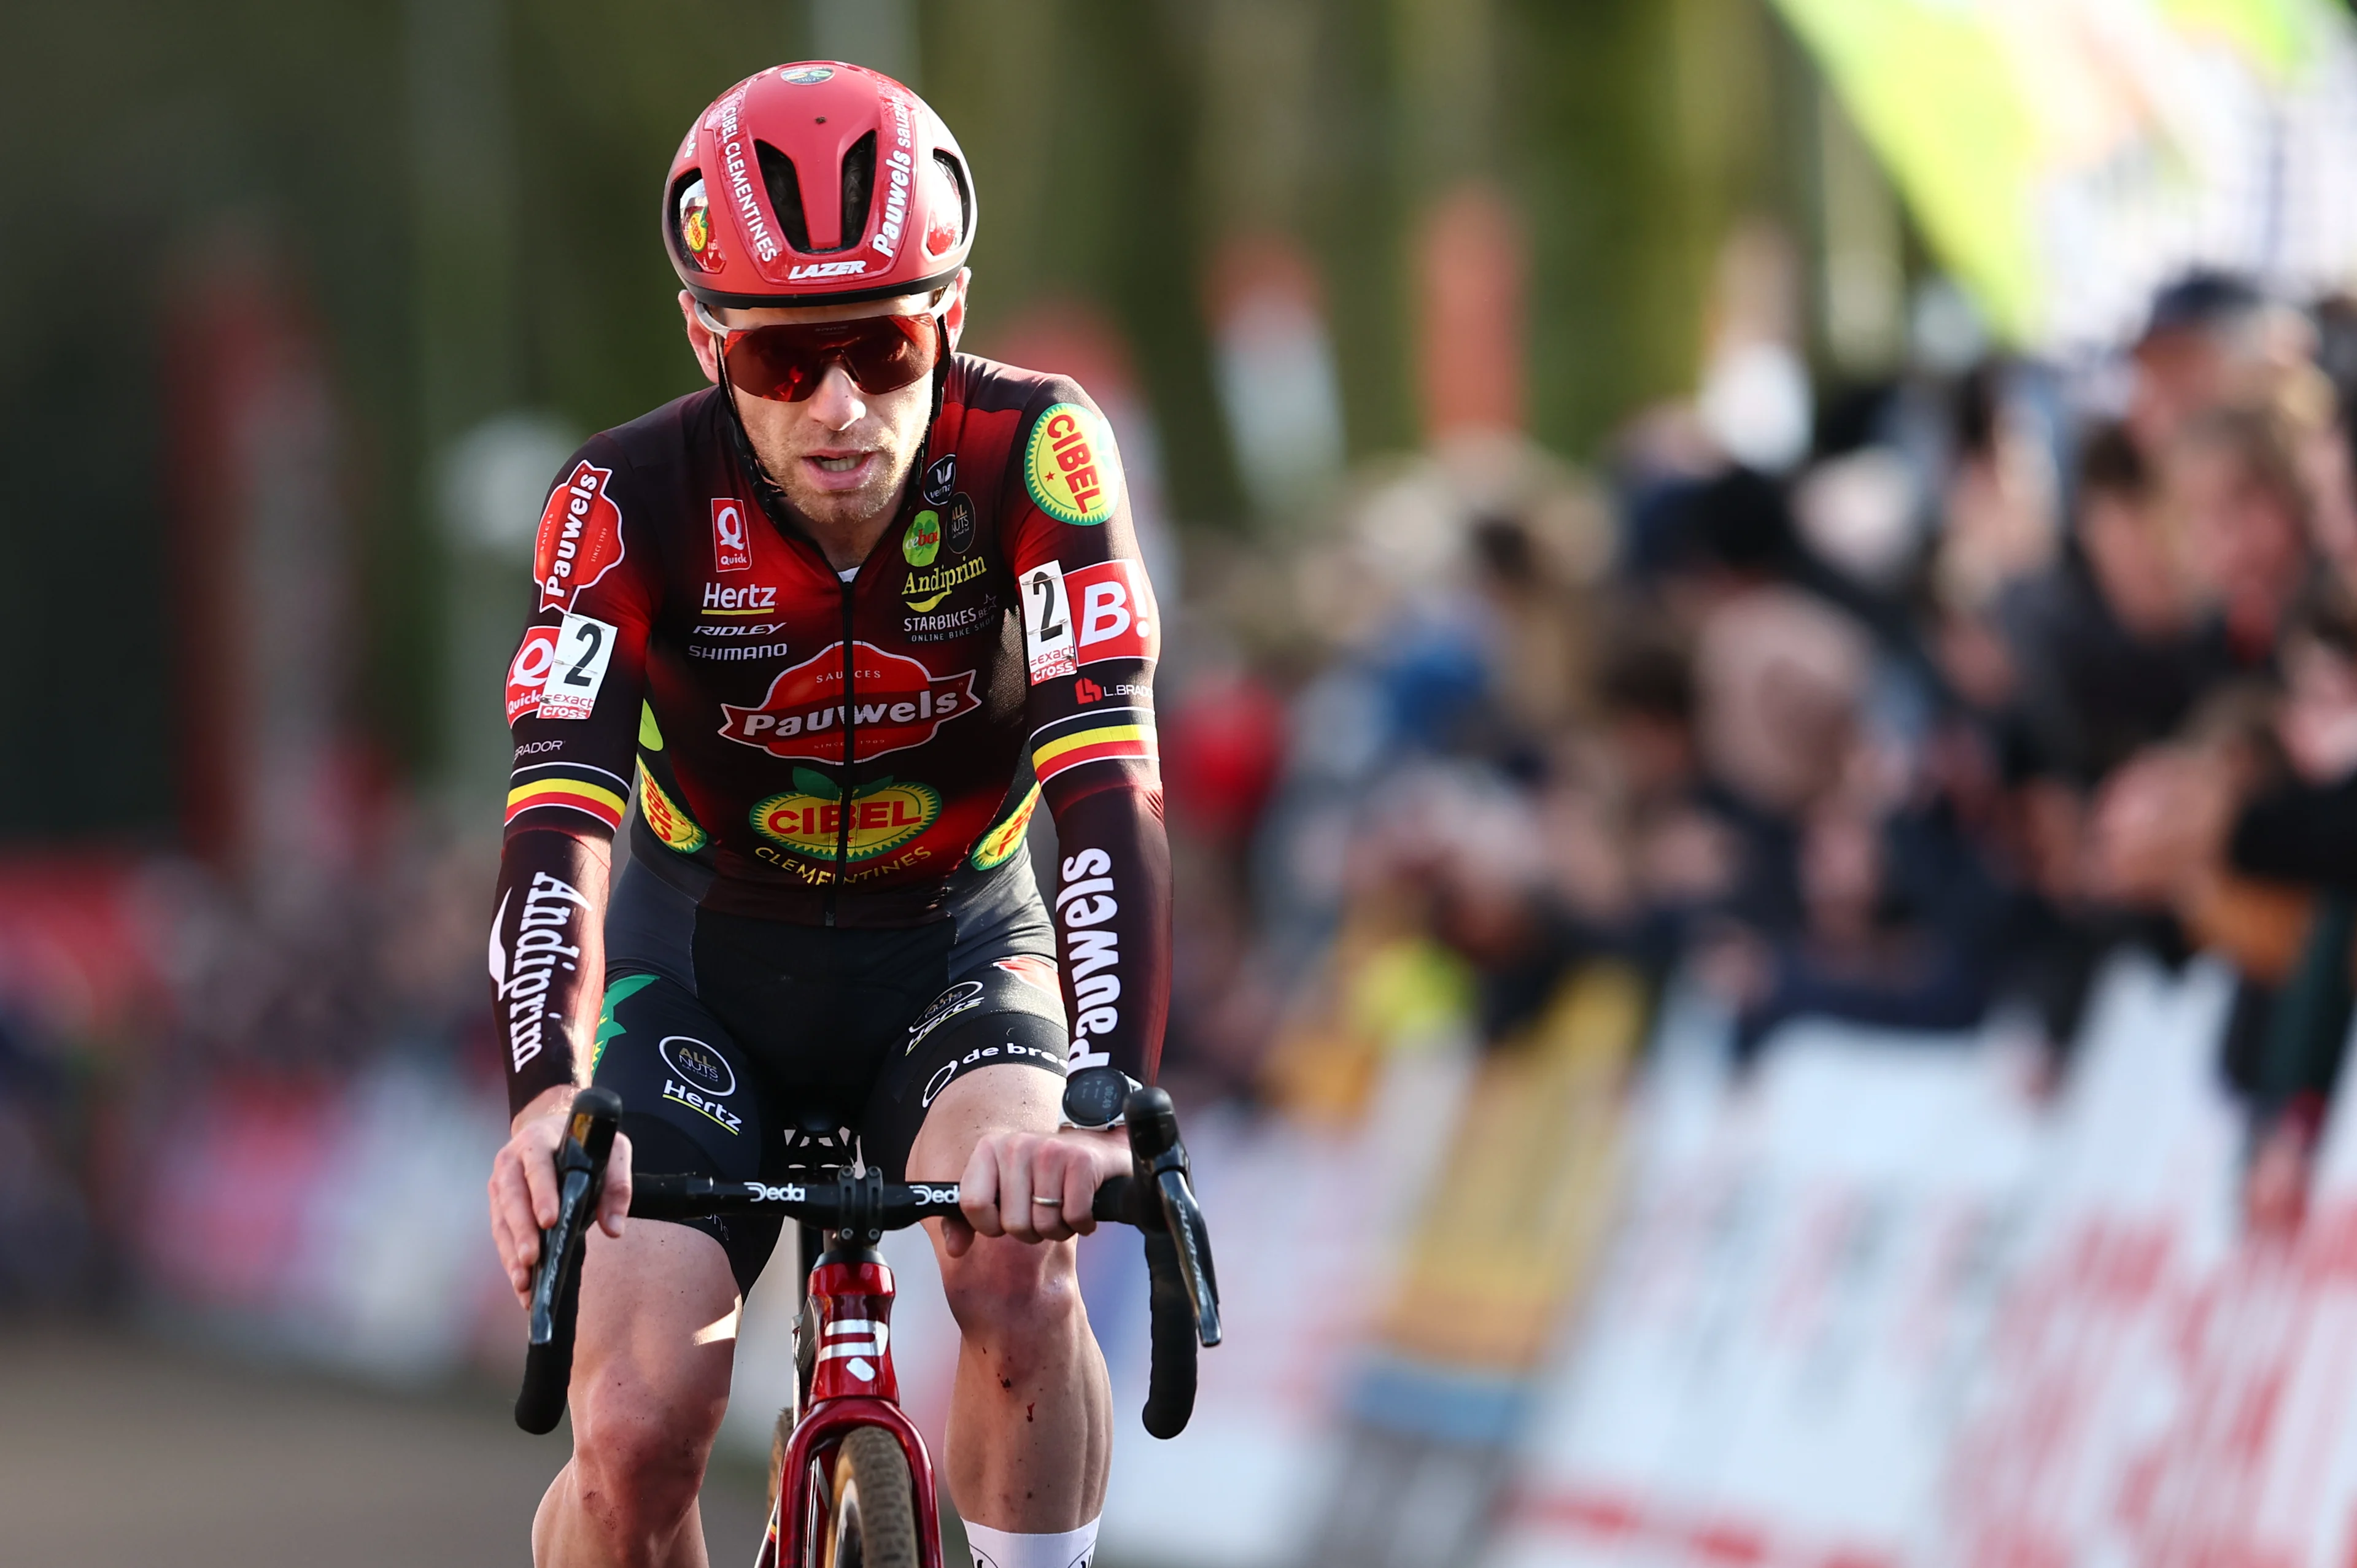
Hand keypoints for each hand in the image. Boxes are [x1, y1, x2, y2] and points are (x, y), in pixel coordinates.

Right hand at [486, 1085, 633, 1306]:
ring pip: (501, 1221)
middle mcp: (511, 1161)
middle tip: (532, 1259)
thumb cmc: (584, 1143)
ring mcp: (500, 1184)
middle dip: (522, 1231)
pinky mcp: (498, 1206)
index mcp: (537, 1140)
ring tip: (524, 1281)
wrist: (555, 1131)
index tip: (549, 1221)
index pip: (537, 1166)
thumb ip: (617, 1184)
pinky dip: (510, 1260)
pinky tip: (521, 1283)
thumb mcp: (611, 1150)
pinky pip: (501, 1235)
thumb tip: (614, 1227)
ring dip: (511, 1253)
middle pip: (512, 1198)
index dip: (542, 1193)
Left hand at [944, 1125, 1129, 1258]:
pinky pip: (1075, 1217)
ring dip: (1059, 1228)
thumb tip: (954, 1248)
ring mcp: (1050, 1150)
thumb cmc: (1046, 1175)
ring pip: (1045, 1225)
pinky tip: (1082, 1205)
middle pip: (1013, 1224)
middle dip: (1032, 1231)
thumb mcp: (1002, 1190)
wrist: (1097, 1150)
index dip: (991, 1226)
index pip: (973, 1205)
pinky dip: (1082, 1223)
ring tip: (1064, 1207)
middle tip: (1044, 1211)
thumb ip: (969, 1218)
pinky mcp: (1081, 1160)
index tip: (1005, 1219)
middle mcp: (1016, 1145)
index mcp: (989, 1149)